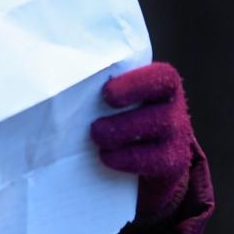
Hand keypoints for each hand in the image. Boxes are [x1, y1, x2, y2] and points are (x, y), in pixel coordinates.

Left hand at [90, 62, 195, 227]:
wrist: (144, 157)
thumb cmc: (117, 114)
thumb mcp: (113, 96)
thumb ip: (99, 83)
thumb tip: (55, 71)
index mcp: (160, 84)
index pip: (161, 77)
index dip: (136, 84)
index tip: (107, 94)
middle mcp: (174, 107)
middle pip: (160, 108)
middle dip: (124, 119)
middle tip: (95, 128)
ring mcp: (177, 135)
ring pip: (160, 129)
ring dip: (123, 134)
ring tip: (97, 138)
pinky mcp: (172, 162)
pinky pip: (155, 160)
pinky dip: (126, 159)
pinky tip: (106, 157)